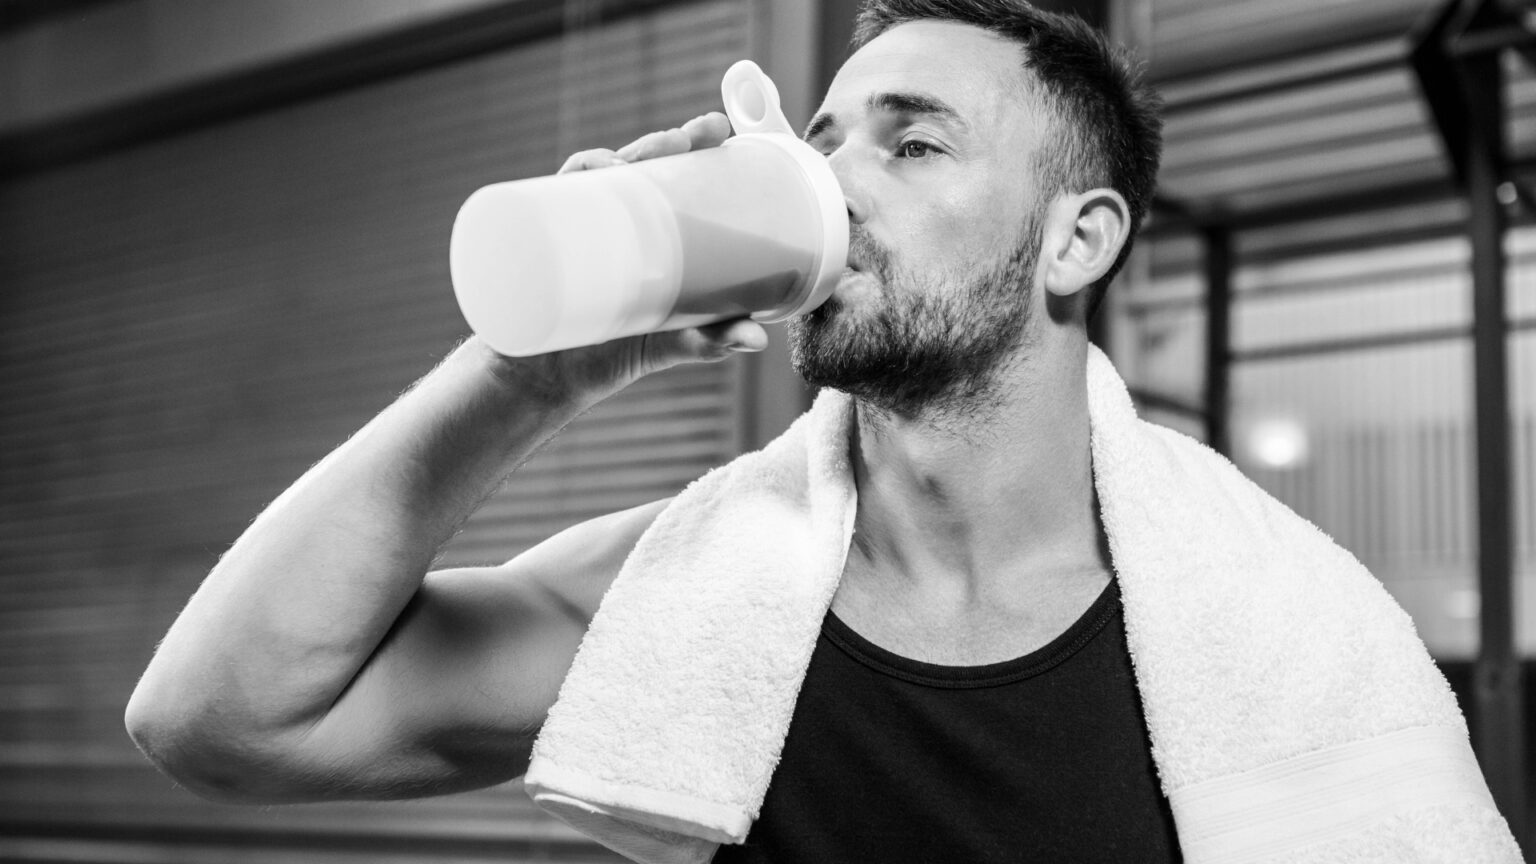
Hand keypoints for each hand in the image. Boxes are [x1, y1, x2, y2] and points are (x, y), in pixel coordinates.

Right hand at [486, 113, 769, 402]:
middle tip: (686, 140)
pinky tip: (591, 181)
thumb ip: (712, 341)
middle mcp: (614, 221)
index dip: (692, 143)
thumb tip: (758, 341)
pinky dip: (571, 183)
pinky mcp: (543, 243)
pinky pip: (549, 201)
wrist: (548, 381)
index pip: (672, 174)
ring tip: (633, 166)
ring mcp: (578, 228)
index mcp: (650, 231)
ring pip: (593, 175)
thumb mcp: (672, 343)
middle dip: (660, 143)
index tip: (717, 129)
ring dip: (613, 158)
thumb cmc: (616, 352)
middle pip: (635, 164)